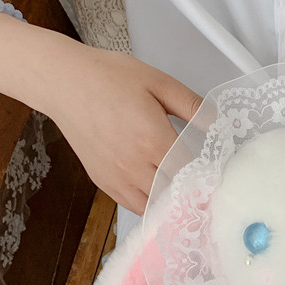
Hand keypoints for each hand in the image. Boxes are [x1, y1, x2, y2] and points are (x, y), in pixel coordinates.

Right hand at [46, 47, 201, 213]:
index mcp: (153, 141)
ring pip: (154, 206)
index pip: (190, 173)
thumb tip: (220, 124)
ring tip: (182, 190)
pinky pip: (133, 205)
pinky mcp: (103, 181)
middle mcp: (134, 166)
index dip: (206, 175)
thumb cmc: (109, 78)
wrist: (64, 82)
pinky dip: (149, 203)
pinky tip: (158, 189)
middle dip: (191, 192)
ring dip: (170, 201)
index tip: (217, 174)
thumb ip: (192, 106)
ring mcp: (116, 177)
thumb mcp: (159, 83)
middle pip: (174, 195)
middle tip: (204, 186)